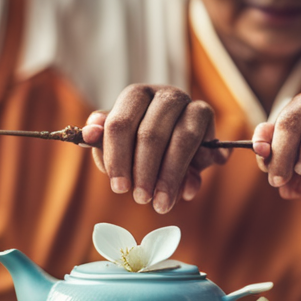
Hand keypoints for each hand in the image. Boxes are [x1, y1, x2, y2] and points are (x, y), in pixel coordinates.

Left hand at [81, 84, 228, 213]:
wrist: (170, 141)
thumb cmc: (136, 142)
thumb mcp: (115, 144)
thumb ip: (102, 142)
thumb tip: (88, 133)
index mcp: (137, 96)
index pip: (121, 123)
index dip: (118, 158)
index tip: (119, 188)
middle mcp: (166, 96)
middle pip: (153, 132)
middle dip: (145, 171)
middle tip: (141, 199)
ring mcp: (192, 106)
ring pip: (184, 139)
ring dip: (172, 176)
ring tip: (161, 204)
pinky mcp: (212, 124)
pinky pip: (211, 147)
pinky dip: (202, 170)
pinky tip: (189, 191)